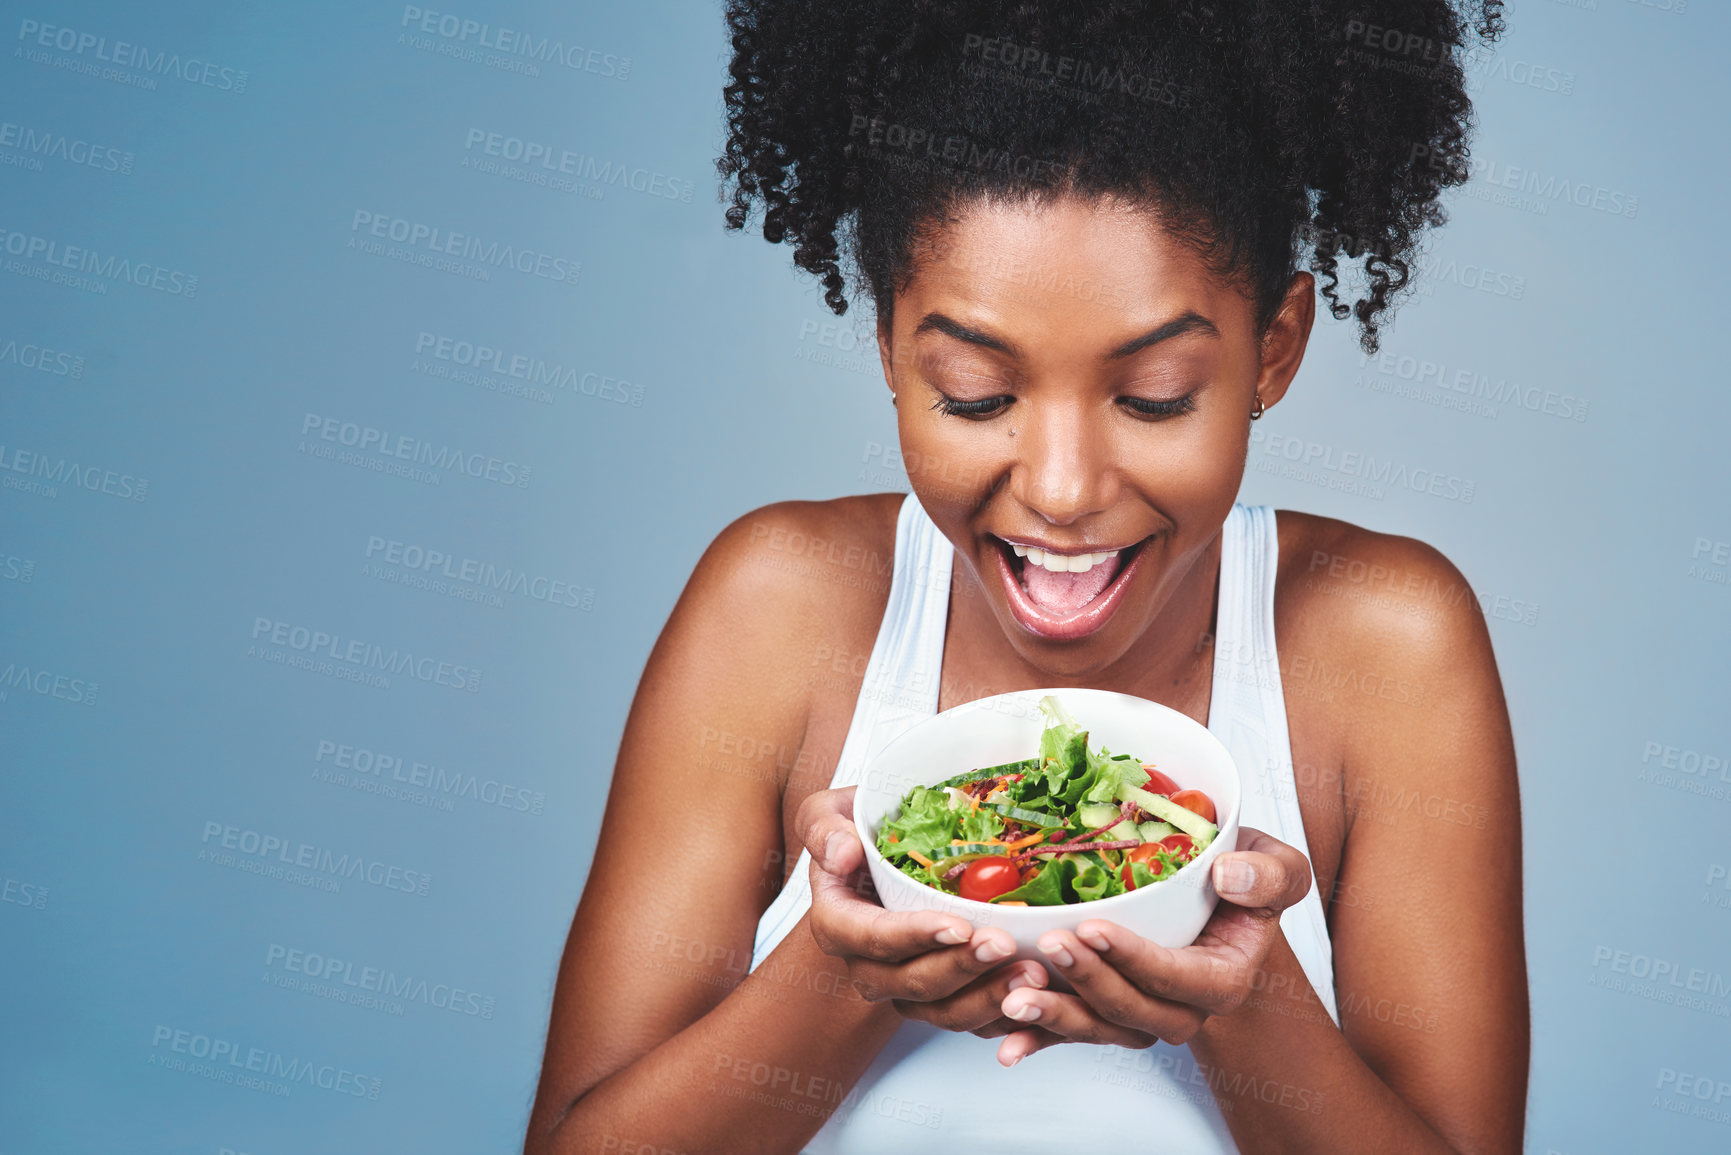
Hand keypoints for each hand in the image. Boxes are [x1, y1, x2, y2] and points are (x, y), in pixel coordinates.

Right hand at [797, 785, 1050, 1038]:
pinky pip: (969, 1021)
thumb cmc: (858, 831)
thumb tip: (843, 853)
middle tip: (1005, 944)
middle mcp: (867, 966)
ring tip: (1031, 974)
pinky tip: (1035, 999)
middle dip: (963, 967)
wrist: (880, 858)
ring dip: (989, 998)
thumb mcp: (829, 813)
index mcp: (837, 924)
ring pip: (943, 1011)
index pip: (872, 938)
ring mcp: (903, 988)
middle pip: (913, 982)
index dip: (915, 937)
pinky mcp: (936, 1000)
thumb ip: (824, 827)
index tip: (959, 926)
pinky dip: (1002, 1016)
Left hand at [993, 825, 1313, 1066]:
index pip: (1177, 978)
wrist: (1215, 892)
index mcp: (1222, 978)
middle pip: (1133, 1011)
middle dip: (1089, 983)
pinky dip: (1039, 1039)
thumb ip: (1271, 874)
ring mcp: (1140, 1013)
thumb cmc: (1241, 876)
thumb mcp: (1276, 865)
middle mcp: (1181, 1008)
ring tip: (1014, 997)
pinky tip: (1005, 1040)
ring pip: (1099, 1028)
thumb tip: (1230, 877)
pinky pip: (1072, 1033)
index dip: (1135, 959)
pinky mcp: (1105, 1011)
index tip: (1092, 927)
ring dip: (1056, 1018)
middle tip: (1050, 945)